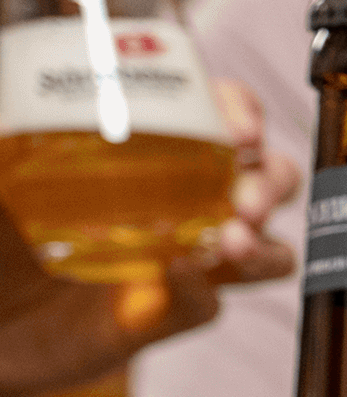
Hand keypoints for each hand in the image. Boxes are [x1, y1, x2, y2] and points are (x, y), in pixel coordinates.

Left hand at [0, 77, 296, 396]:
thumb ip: (11, 128)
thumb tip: (7, 82)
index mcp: (146, 149)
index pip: (216, 115)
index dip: (242, 113)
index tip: (239, 129)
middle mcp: (177, 199)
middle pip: (265, 177)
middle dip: (271, 182)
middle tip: (246, 199)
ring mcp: (178, 257)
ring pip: (267, 246)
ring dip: (265, 243)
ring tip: (236, 243)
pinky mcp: (164, 315)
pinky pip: (209, 304)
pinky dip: (203, 291)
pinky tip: (178, 279)